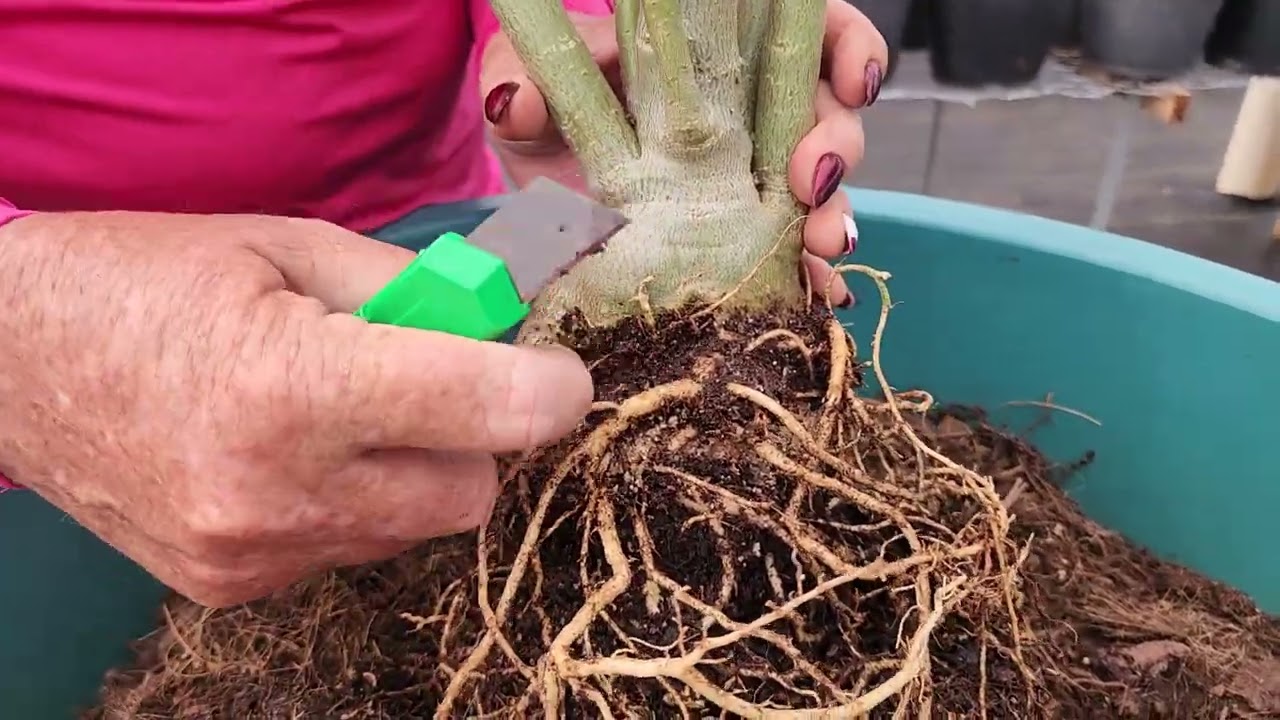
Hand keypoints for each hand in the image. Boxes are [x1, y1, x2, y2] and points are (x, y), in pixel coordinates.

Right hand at [0, 212, 591, 606]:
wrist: (7, 359)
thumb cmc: (148, 277)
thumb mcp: (286, 244)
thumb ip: (408, 288)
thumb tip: (501, 323)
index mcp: (290, 385)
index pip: (480, 408)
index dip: (546, 390)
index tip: (559, 378)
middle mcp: (276, 489)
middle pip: (467, 490)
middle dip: (471, 434)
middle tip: (424, 379)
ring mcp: (253, 552)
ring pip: (415, 525)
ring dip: (409, 469)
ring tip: (335, 410)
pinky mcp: (232, 586)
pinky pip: (352, 546)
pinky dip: (353, 503)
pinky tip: (292, 454)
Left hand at [478, 0, 888, 306]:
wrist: (531, 206)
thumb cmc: (542, 122)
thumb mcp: (523, 91)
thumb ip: (522, 83)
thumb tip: (517, 102)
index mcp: (716, 59)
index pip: (806, 36)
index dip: (847, 48)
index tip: (850, 80)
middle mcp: (749, 119)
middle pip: (829, 116)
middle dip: (838, 145)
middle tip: (813, 178)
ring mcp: (750, 190)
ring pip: (823, 192)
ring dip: (833, 216)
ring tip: (820, 245)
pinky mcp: (740, 251)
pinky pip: (793, 264)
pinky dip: (811, 279)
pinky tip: (816, 294)